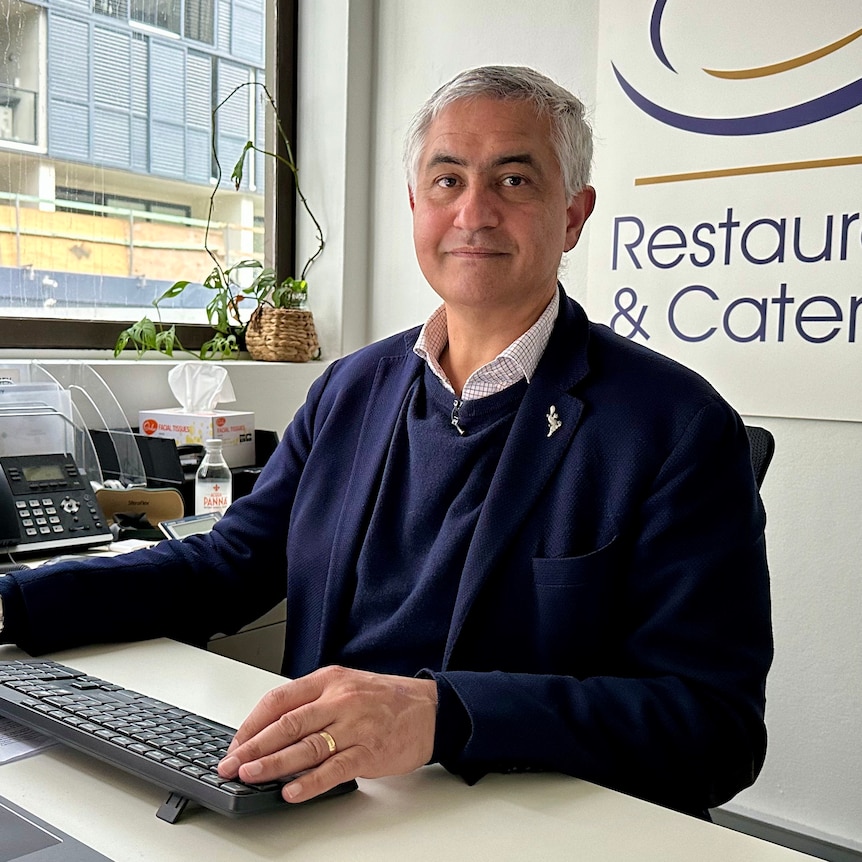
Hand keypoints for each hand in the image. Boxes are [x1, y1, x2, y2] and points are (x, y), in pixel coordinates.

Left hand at [217, 665, 437, 802]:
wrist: (430, 709)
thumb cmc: (386, 699)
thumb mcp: (347, 686)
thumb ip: (314, 702)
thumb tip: (272, 730)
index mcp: (330, 680)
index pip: (279, 700)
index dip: (252, 723)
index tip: (235, 742)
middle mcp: (339, 700)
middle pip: (287, 724)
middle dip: (252, 746)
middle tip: (231, 764)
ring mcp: (355, 726)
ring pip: (305, 746)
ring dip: (273, 764)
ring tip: (250, 776)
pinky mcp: (369, 751)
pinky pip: (334, 769)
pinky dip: (310, 782)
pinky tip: (291, 791)